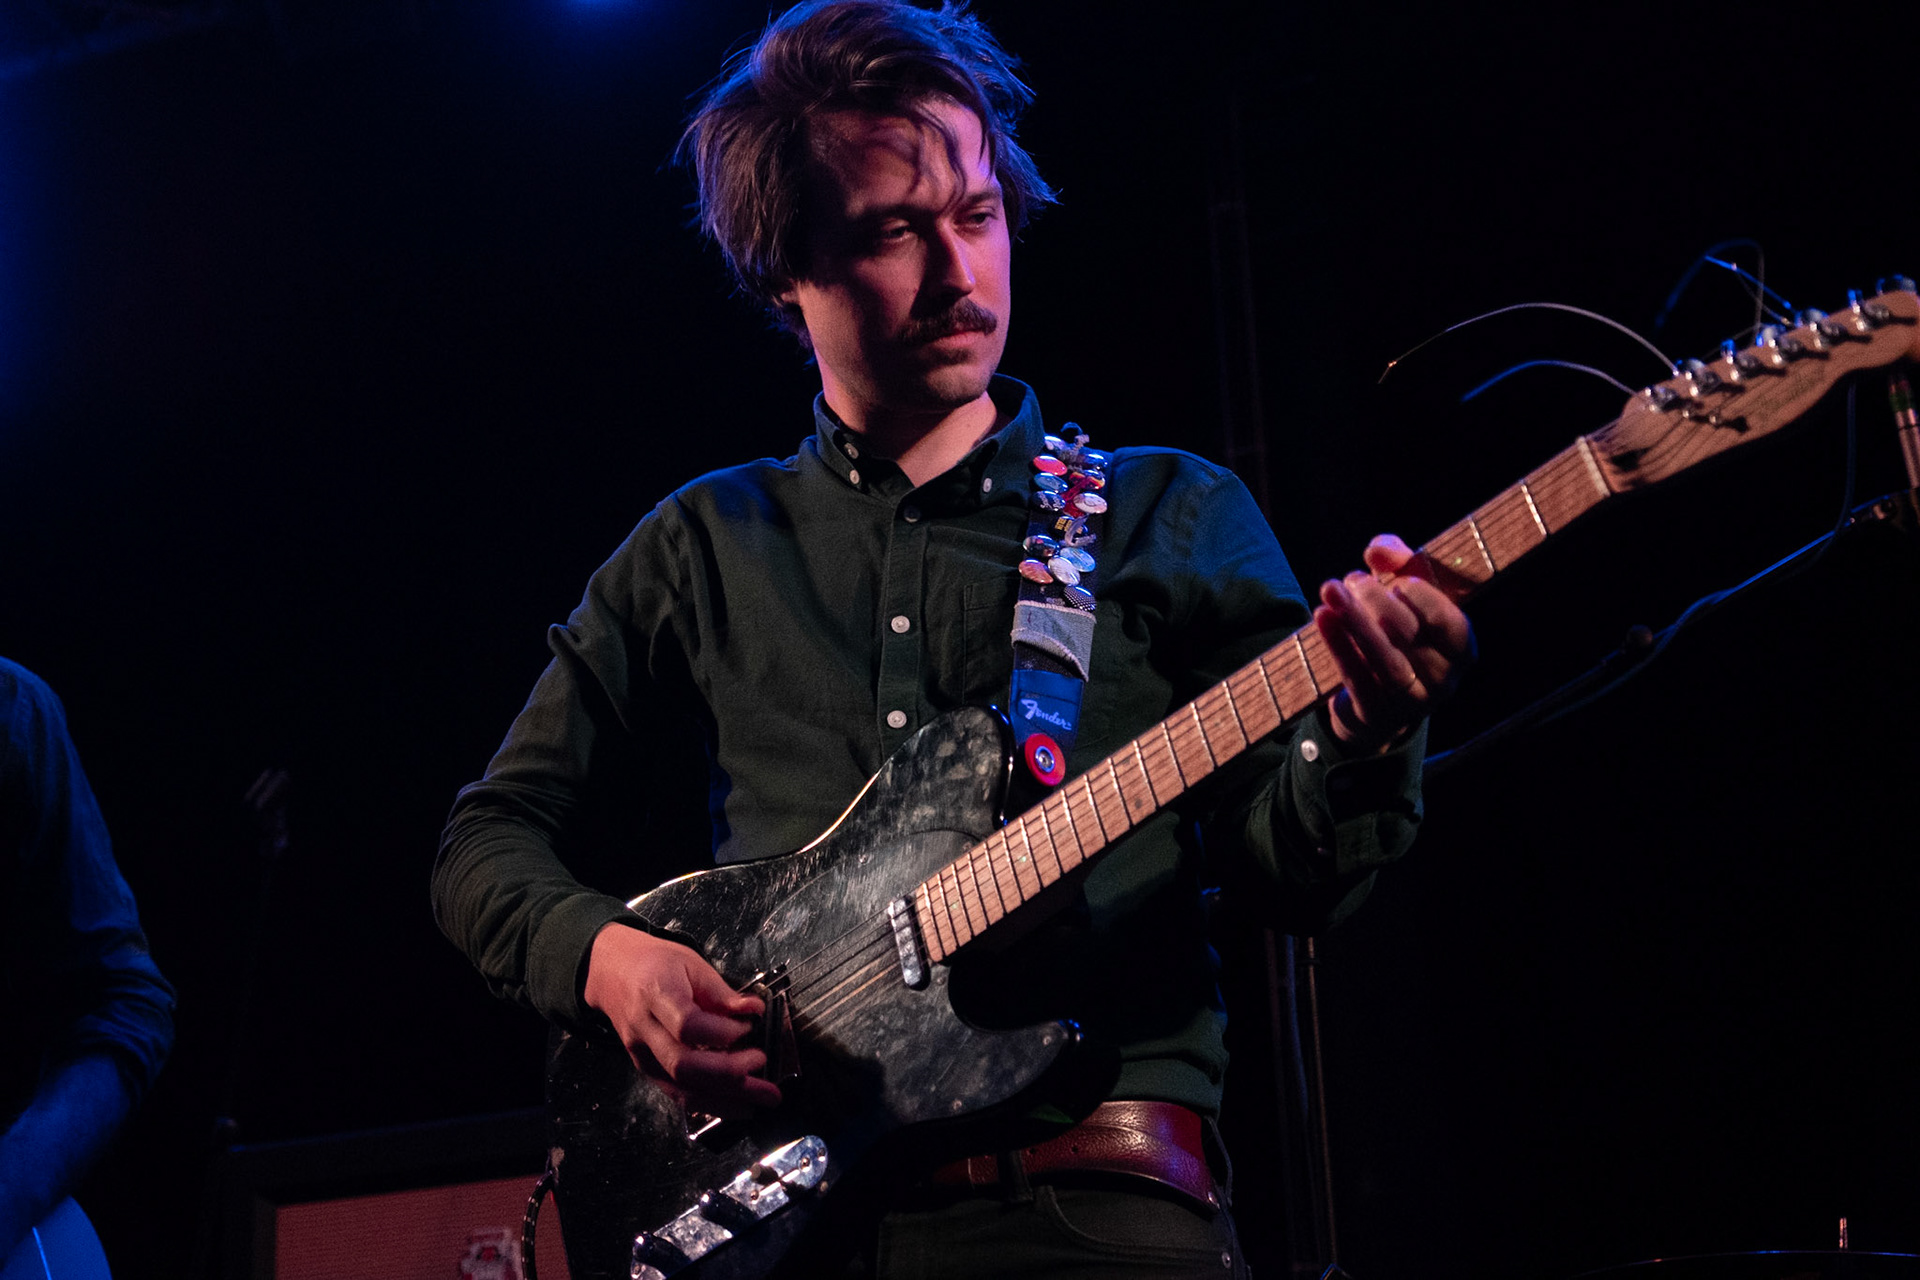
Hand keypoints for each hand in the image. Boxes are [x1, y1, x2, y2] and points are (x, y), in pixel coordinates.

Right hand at [583, 922, 782, 1115]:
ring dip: (725, 1099)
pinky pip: (676, 1093)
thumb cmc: (655, 963)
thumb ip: (722, 992)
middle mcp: (645, 1030)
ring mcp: (642, 1055)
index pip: (687, 1025)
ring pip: (680, 1087)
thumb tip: (754, 1010)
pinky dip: (708, 1103)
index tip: (749, 1026)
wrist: (614, 972)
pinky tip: (735, 1104)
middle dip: (729, 1073)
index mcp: (656, 995)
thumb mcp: (691, 963)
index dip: (722, 1032)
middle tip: (761, 1065)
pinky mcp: (645, 1069)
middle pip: (684, 1064)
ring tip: (760, 1098)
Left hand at [1313, 533, 1475, 749]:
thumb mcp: (1404, 592)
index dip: (1422, 597)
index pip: (1450, 623)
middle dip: (1378, 600)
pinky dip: (1338, 645)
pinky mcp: (1376, 714)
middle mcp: (1443, 680)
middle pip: (1411, 636)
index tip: (1395, 580)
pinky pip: (1357, 677)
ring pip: (1387, 660)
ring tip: (1331, 590)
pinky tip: (1322, 617)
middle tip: (1351, 579)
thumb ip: (1399, 560)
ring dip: (1356, 621)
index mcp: (1462, 649)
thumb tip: (1378, 550)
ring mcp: (1411, 702)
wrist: (1373, 701)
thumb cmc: (1397, 632)